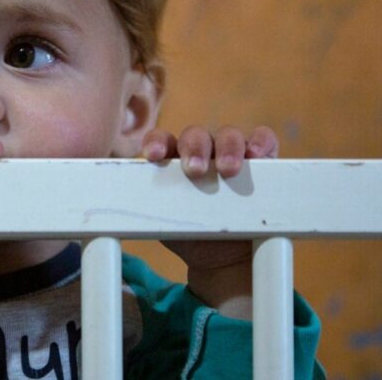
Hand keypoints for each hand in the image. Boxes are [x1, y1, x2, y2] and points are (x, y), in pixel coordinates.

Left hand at [142, 125, 278, 316]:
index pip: (162, 140)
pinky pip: (263, 140)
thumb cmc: (187, 231)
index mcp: (172, 158)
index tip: (153, 157)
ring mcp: (231, 152)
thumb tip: (126, 212)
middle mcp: (201, 150)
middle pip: (196, 135)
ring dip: (228, 147)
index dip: (156, 143)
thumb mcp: (166, 222)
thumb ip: (150, 209)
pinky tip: (257, 154)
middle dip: (194, 148)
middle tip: (195, 170)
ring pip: (228, 134)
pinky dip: (260, 142)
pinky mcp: (261, 161)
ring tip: (228, 170)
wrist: (221, 255)